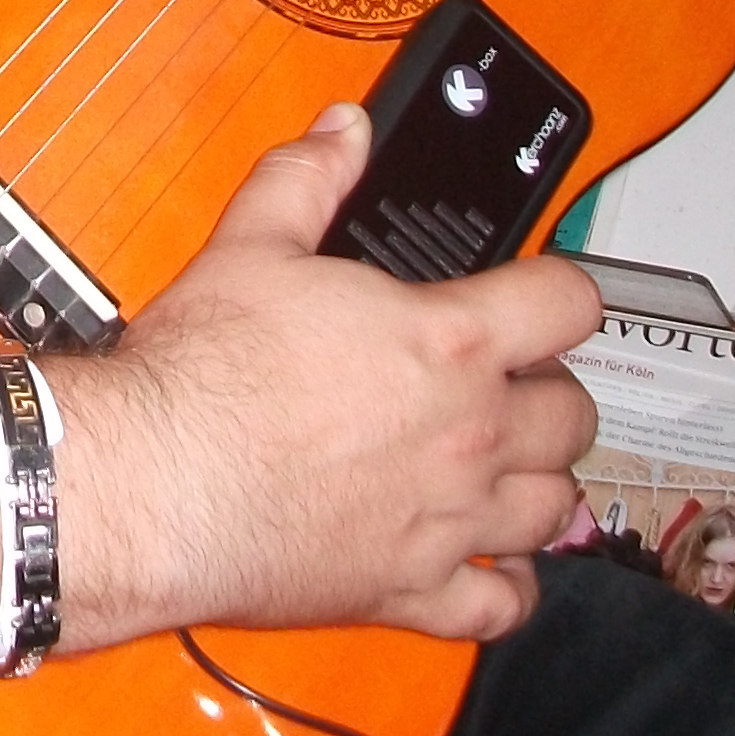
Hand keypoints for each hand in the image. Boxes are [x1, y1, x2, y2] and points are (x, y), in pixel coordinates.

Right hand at [63, 108, 601, 647]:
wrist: (157, 486)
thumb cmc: (204, 374)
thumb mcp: (251, 243)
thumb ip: (308, 177)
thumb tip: (344, 130)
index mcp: (449, 341)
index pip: (569, 304)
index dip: (564, 290)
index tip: (544, 296)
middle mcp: (471, 434)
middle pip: (577, 414)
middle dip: (553, 391)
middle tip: (513, 383)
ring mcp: (450, 520)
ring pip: (557, 509)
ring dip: (541, 483)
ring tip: (507, 466)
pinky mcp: (412, 591)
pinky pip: (501, 604)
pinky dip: (508, 587)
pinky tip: (489, 566)